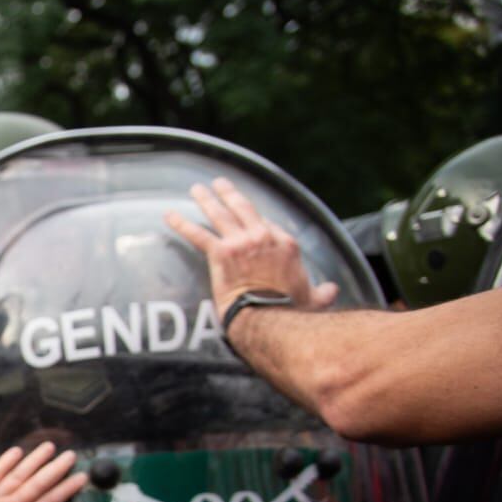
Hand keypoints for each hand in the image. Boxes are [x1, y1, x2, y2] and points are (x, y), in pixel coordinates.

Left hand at [0, 441, 86, 501]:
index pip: (51, 501)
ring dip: (35, 459)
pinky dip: (5, 461)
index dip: (67, 488)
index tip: (81, 477)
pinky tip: (16, 451)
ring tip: (48, 447)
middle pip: (39, 483)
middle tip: (70, 456)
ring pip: (19, 474)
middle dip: (56, 468)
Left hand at [165, 178, 337, 317]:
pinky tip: (169, 215)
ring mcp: (241, 243)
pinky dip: (181, 223)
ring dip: (206, 200)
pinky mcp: (221, 254)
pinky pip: (197, 234)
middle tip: (217, 183)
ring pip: (220, 214)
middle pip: (242, 207)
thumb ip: (323, 292)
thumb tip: (333, 290)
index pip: (266, 223)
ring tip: (195, 190)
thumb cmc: (291, 311)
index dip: (253, 219)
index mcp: (285, 243)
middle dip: (228, 193)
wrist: (270, 318)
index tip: (243, 213)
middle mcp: (263, 236)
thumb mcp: (313, 298)